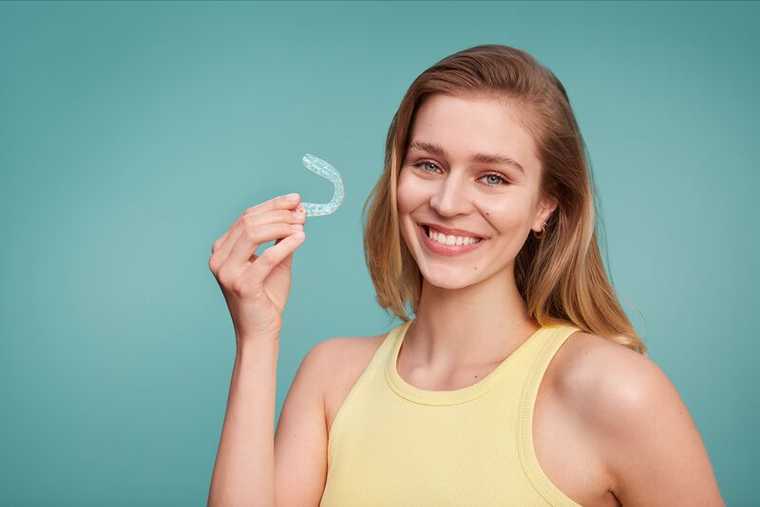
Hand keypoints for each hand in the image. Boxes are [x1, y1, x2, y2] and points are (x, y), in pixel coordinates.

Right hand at [208, 193, 306, 343]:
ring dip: (282, 226)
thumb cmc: (266, 297)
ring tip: (301, 226)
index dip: (273, 205)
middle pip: (249, 222)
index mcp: (222, 249)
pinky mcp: (242, 285)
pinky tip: (300, 238)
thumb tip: (298, 212)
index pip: (247, 217)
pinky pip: (266, 258)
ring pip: (253, 234)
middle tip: (302, 213)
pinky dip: (285, 245)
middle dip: (279, 213)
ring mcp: (227, 272)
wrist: (260, 332)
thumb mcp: (276, 262)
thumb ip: (282, 238)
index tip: (296, 199)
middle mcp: (219, 258)